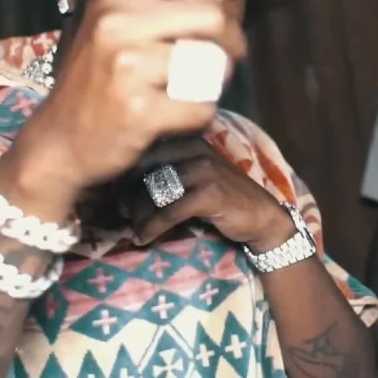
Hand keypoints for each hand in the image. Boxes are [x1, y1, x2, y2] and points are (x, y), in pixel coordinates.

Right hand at [1, 0, 245, 198]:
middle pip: (209, 16)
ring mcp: (126, 64)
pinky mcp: (138, 106)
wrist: (61, 142)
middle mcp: (117, 23)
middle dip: (229, 42)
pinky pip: (200, 105)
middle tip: (224, 60)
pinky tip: (173, 117)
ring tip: (186, 91)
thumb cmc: (102, 84)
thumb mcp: (129, 36)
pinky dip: (197, 116)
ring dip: (211, 83)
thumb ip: (177, 3)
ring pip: (209, 64)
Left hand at [127, 137, 296, 252]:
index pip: (143, 150)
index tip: (116, 195)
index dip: (124, 174)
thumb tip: (121, 184)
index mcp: (187, 139)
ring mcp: (203, 169)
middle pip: (144, 170)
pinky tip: (145, 238)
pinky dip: (152, 228)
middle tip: (123, 214)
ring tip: (135, 229)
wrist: (261, 216)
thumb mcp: (194, 174)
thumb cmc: (223, 196)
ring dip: (139, 216)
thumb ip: (165, 170)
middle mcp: (194, 148)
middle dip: (129, 195)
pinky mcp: (209, 193)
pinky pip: (168, 212)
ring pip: (154, 192)